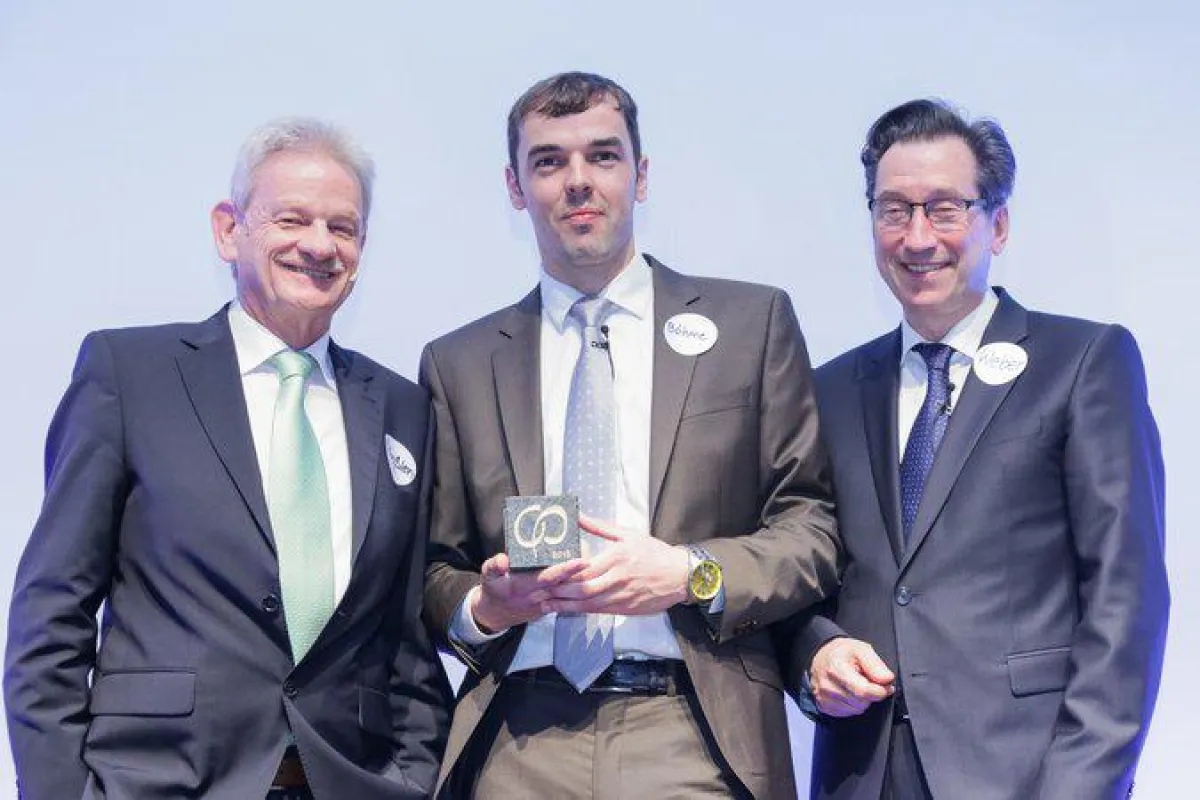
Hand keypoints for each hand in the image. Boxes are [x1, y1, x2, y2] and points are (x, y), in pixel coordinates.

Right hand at [470, 552, 586, 633]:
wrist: (496, 614)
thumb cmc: (493, 589)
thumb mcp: (487, 576)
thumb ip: (493, 566)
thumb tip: (503, 560)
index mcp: (523, 586)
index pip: (548, 578)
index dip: (565, 570)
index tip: (582, 561)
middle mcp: (538, 596)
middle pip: (564, 584)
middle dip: (581, 573)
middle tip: (596, 556)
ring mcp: (545, 603)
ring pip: (567, 591)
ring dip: (580, 580)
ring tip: (594, 562)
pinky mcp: (550, 606)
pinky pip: (565, 596)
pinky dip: (575, 586)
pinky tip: (585, 574)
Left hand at [543, 516, 689, 615]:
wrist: (681, 576)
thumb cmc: (654, 552)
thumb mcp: (628, 534)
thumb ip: (600, 527)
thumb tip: (578, 517)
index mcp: (617, 557)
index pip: (583, 568)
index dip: (562, 574)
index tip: (544, 574)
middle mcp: (617, 579)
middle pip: (582, 589)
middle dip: (557, 593)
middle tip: (537, 593)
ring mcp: (621, 596)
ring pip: (588, 604)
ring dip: (564, 606)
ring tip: (545, 605)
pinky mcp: (625, 609)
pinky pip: (598, 612)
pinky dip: (580, 612)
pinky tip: (566, 610)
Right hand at [808, 637, 894, 717]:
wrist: (822, 658)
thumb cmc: (842, 653)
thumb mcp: (862, 649)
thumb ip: (876, 665)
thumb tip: (887, 679)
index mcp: (836, 668)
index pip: (864, 691)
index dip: (880, 691)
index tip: (886, 686)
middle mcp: (827, 685)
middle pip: (862, 702)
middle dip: (871, 694)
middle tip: (868, 681)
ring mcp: (823, 698)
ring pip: (856, 710)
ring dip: (862, 700)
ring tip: (856, 685)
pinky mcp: (823, 707)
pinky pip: (848, 713)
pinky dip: (852, 705)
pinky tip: (848, 692)